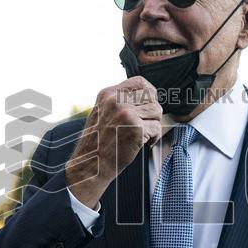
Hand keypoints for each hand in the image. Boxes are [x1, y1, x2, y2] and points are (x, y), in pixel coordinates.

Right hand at [65, 76, 161, 208]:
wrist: (90, 165)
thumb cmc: (99, 141)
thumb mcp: (103, 112)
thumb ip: (120, 101)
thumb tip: (148, 95)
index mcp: (108, 94)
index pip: (140, 82)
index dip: (149, 93)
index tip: (148, 105)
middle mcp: (116, 100)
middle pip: (152, 96)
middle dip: (153, 111)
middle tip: (146, 124)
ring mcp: (126, 114)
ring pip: (157, 111)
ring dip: (154, 124)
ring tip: (143, 135)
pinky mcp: (136, 129)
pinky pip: (157, 128)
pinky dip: (154, 138)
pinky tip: (144, 144)